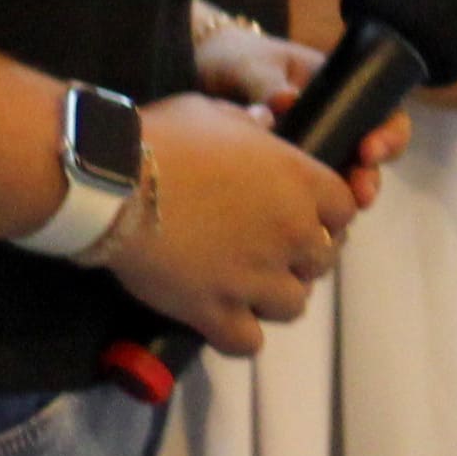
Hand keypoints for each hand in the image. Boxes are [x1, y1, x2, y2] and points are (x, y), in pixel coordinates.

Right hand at [107, 90, 361, 355]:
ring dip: (273, 297)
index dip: (326, 216)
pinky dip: (238, 334)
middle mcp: (291, 232)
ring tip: (244, 287)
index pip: (345, 210)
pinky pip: (248, 342)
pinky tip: (221, 318)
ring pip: (293, 305)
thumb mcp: (215, 113)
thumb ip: (250, 123)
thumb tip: (265, 120)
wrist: (111, 183)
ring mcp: (256, 276)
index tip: (301, 216)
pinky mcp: (215, 311)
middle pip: (323, 261)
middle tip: (267, 252)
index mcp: (301, 181)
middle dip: (300, 258)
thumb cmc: (162, 139)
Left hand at [184, 25, 410, 206]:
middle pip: (369, 153)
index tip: (368, 150)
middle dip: (369, 176)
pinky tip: (307, 222)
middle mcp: (333, 121)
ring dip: (345, 198)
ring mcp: (313, 148)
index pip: (381, 111)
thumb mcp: (250, 65)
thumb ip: (266, 82)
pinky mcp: (288, 172)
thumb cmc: (233, 60)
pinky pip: (310, 193)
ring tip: (340, 215)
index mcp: (337, 88)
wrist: (197, 76)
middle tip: (360, 193)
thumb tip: (285, 102)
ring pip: (342, 178)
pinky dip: (313, 208)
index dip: (387, 133)